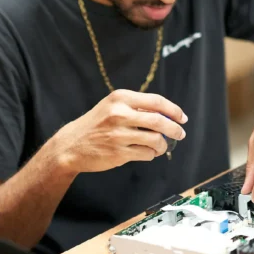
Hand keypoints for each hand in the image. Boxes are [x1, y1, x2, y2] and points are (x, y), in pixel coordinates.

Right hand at [51, 89, 187, 173]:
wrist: (71, 145)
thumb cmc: (95, 125)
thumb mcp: (111, 107)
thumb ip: (135, 107)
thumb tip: (166, 115)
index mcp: (120, 98)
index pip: (156, 101)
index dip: (173, 110)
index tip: (182, 118)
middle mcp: (119, 114)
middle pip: (159, 120)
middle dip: (174, 129)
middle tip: (180, 134)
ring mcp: (118, 134)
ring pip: (155, 140)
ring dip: (162, 145)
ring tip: (161, 147)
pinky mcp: (118, 153)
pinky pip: (146, 154)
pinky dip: (151, 155)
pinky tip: (147, 153)